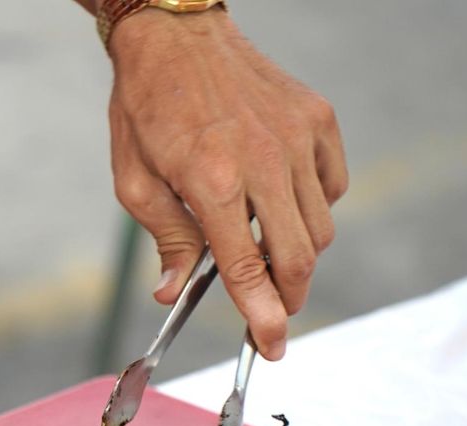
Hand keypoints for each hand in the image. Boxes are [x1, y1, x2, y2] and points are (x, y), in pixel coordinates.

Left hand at [107, 8, 346, 359]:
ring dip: (297, 254)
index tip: (271, 346)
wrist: (177, 39)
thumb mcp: (135, 182)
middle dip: (287, 296)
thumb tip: (172, 291)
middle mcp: (263, 160)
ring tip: (264, 249)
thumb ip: (165, 238)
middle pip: (298, 256)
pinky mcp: (319, 120)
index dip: (262, 315)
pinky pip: (331, 187)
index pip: (247, 267)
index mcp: (211, 181)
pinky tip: (278, 203)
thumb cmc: (147, 110)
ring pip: (320, 227)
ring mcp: (298, 138)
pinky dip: (313, 209)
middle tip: (271, 313)